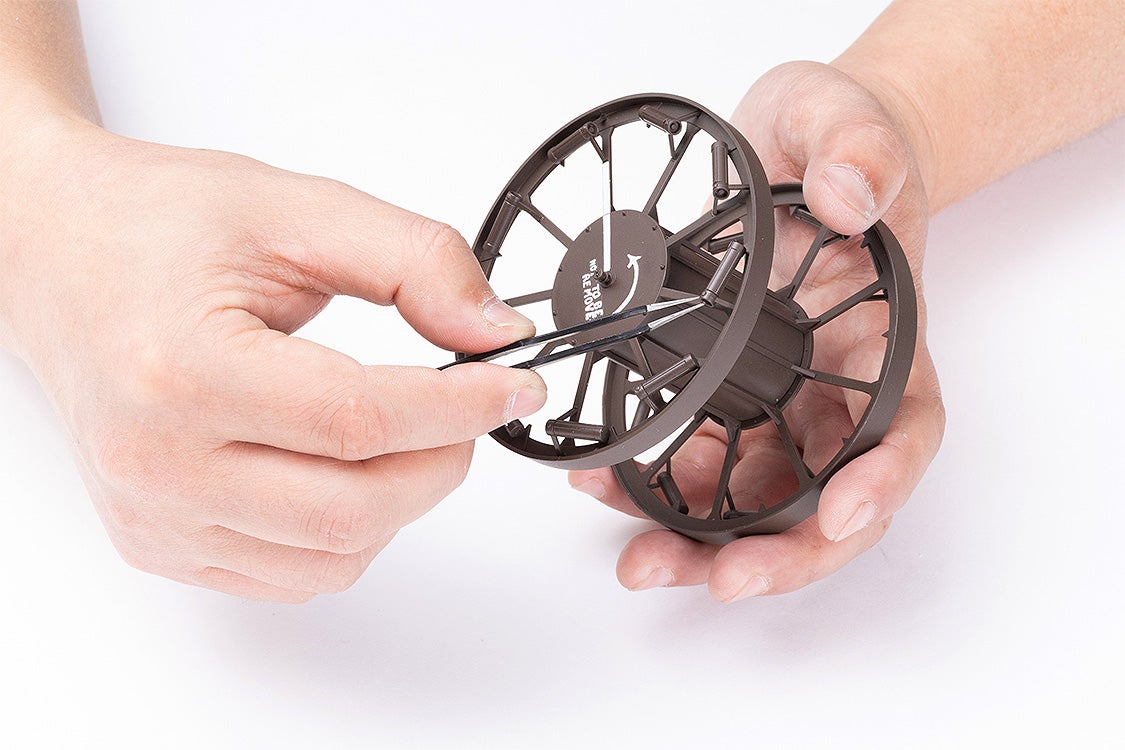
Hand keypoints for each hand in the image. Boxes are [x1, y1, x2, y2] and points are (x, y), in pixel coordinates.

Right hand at [0, 119, 546, 601]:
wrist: (57, 252)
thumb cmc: (158, 224)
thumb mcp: (298, 211)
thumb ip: (414, 263)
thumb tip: (496, 333)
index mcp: (182, 369)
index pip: (358, 421)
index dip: (461, 407)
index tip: (515, 383)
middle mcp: (157, 461)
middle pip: (353, 509)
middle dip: (443, 462)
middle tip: (469, 408)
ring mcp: (154, 515)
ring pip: (332, 556)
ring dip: (400, 500)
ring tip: (404, 430)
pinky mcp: (159, 542)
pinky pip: (291, 574)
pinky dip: (348, 532)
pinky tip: (348, 467)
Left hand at [568, 61, 944, 599]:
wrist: (788, 151)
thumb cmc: (831, 138)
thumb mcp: (843, 117)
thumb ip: (857, 149)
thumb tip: (852, 202)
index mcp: (883, 338)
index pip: (903, 429)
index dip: (880, 484)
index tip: (838, 516)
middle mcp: (835, 385)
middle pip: (826, 495)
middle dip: (779, 551)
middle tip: (717, 581)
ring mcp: (779, 397)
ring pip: (753, 497)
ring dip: (700, 540)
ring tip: (638, 560)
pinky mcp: (724, 396)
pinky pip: (694, 459)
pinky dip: (652, 486)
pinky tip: (604, 485)